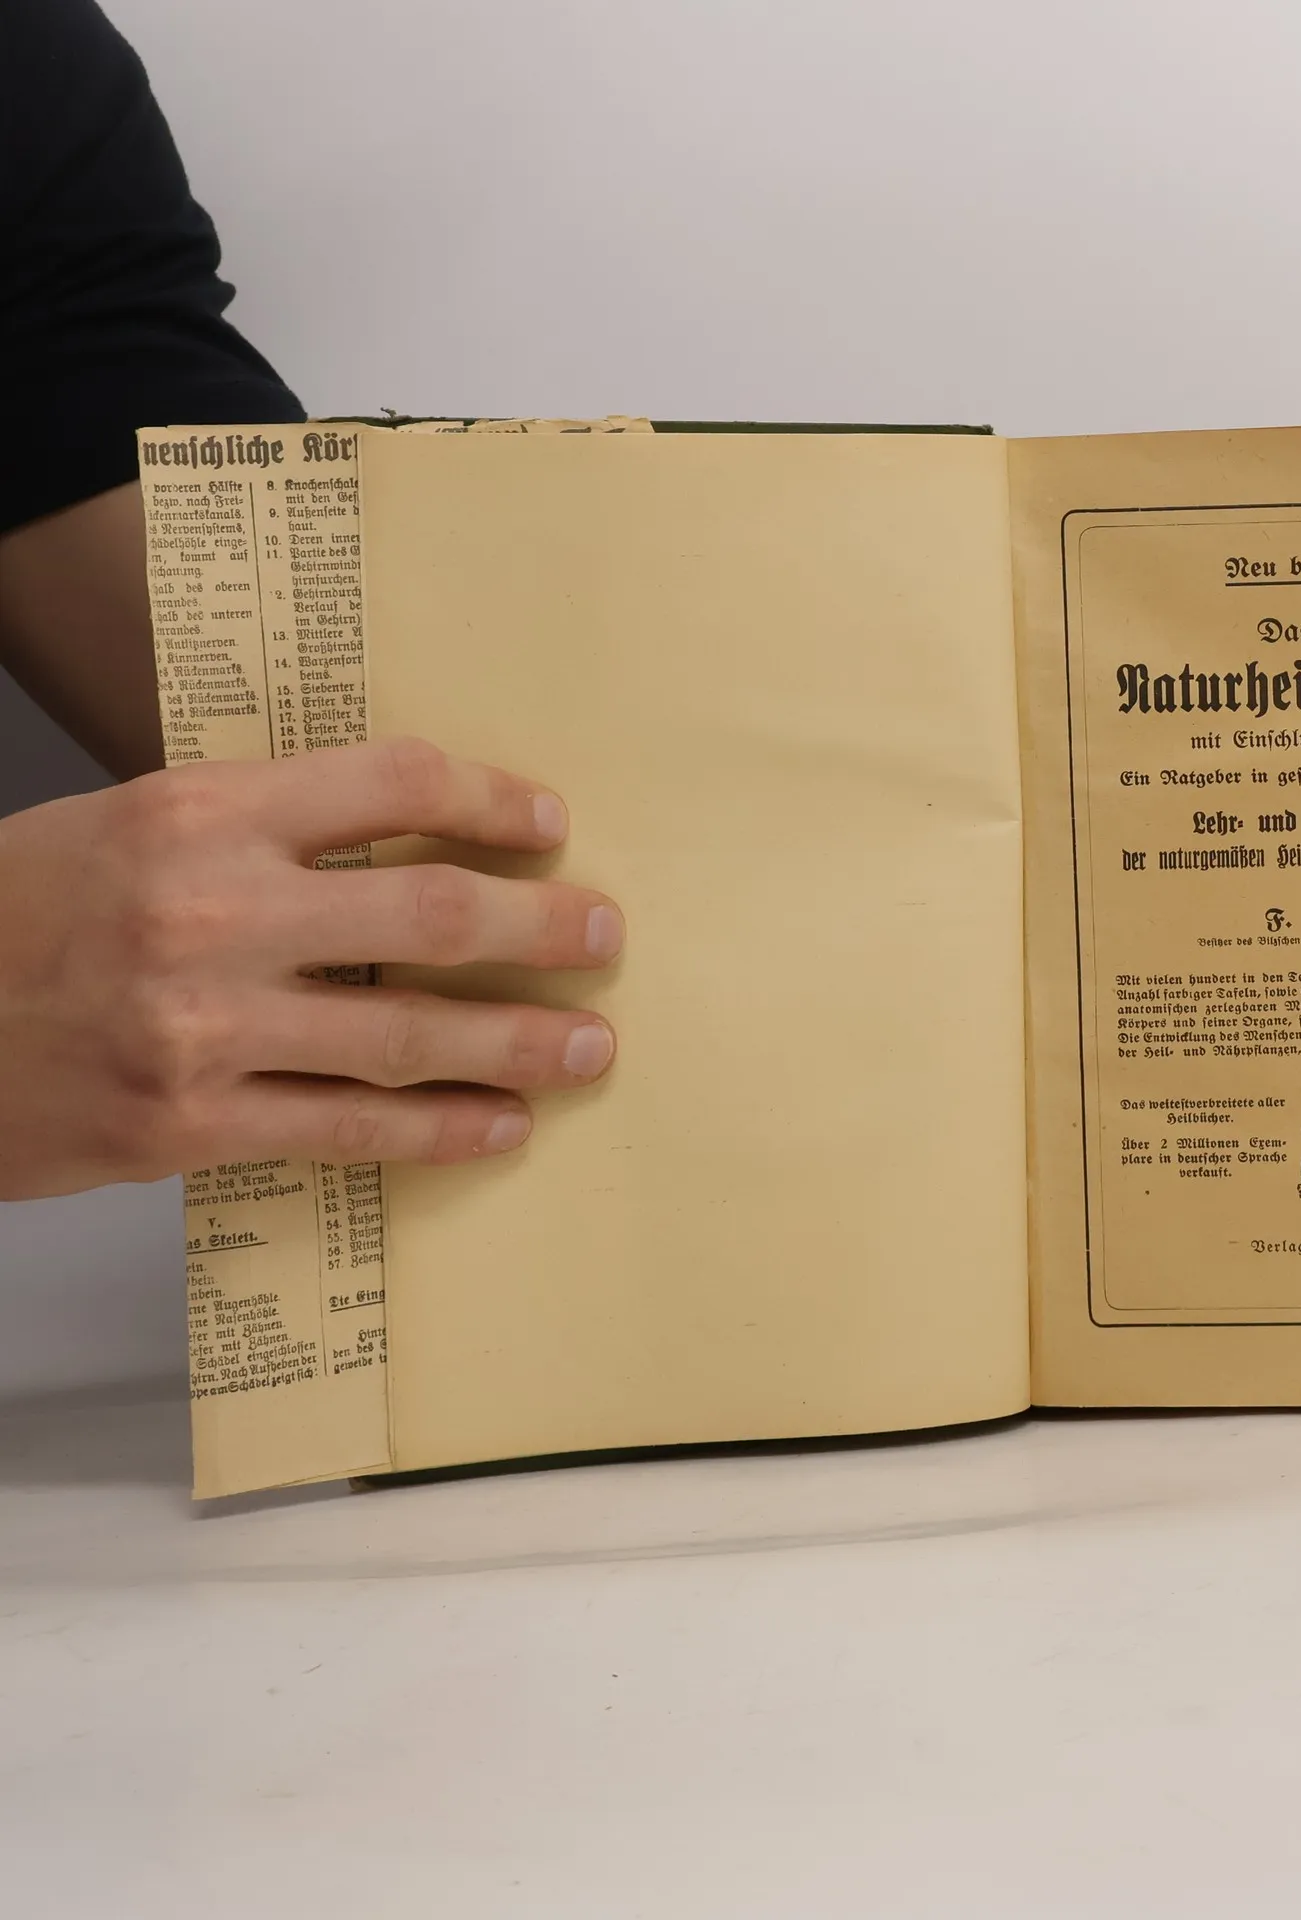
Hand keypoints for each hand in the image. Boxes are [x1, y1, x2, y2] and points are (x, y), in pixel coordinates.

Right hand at [0, 739, 621, 1199]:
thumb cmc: (19, 911)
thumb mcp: (132, 826)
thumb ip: (262, 829)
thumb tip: (409, 844)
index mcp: (198, 810)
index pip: (392, 783)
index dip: (490, 801)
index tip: (548, 825)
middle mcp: (211, 911)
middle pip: (430, 914)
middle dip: (542, 929)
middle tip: (605, 935)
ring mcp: (201, 1026)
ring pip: (408, 1034)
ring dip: (520, 1042)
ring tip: (589, 1046)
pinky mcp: (185, 1124)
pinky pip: (348, 1129)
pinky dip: (440, 1129)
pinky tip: (500, 1125)